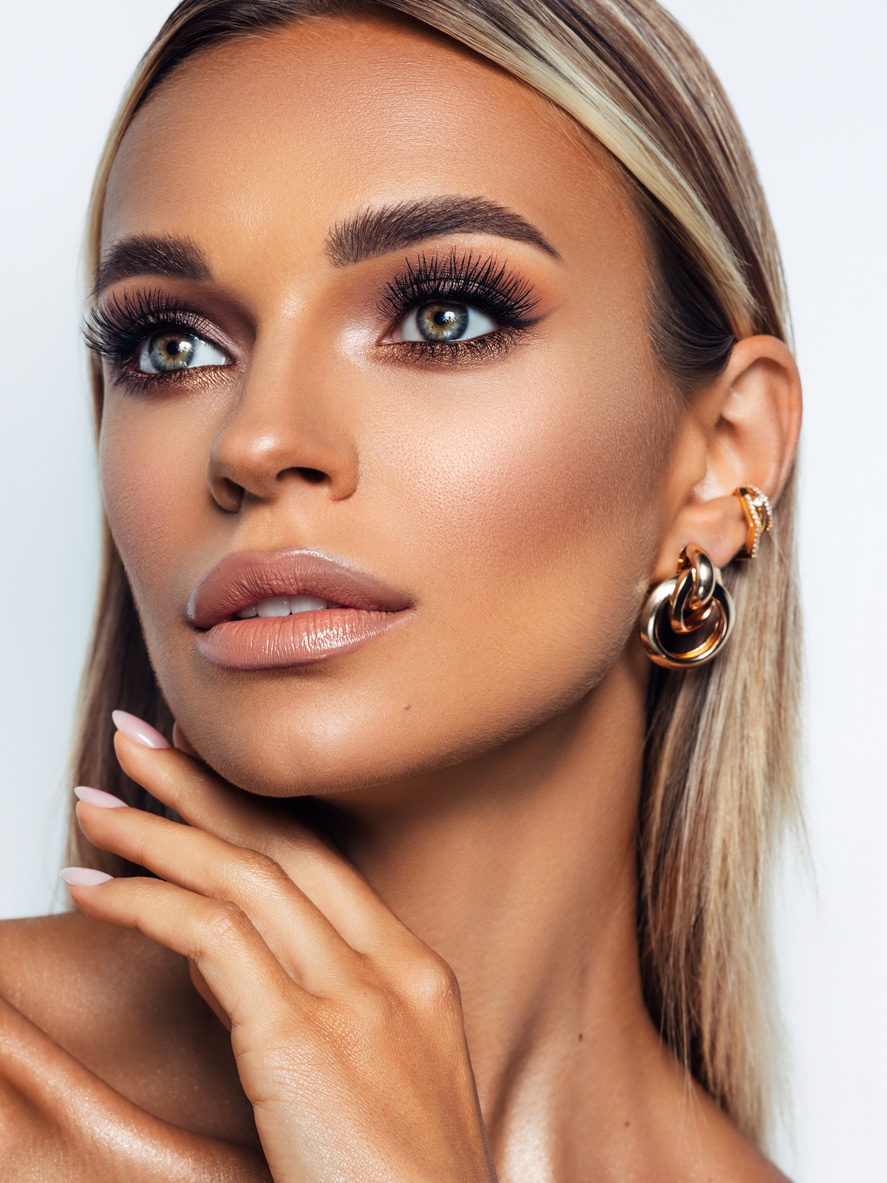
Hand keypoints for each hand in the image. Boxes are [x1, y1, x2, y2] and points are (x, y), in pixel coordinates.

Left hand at [65, 719, 497, 1182]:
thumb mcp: (378, 1082)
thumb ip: (310, 1006)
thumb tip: (219, 955)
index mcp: (416, 972)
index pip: (321, 859)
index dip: (251, 806)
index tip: (195, 770)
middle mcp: (390, 970)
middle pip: (283, 844)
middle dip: (200, 784)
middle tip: (139, 738)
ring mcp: (354, 1000)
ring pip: (243, 877)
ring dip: (157, 833)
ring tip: (96, 807)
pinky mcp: (303, 1043)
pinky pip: (209, 939)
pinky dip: (144, 903)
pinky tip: (94, 889)